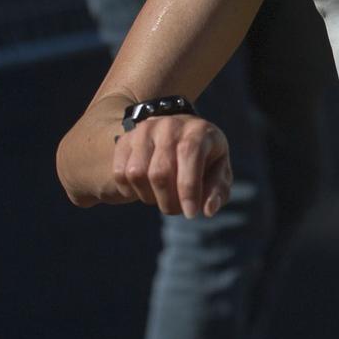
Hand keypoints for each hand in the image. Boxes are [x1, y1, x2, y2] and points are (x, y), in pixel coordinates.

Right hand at [74, 113, 232, 216]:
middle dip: (169, 201)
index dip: (188, 188)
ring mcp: (144, 130)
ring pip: (136, 173)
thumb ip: (217, 190)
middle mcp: (170, 125)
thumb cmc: (203, 161)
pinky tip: (145, 190)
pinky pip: (120, 173)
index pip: (189, 154)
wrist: (176, 138)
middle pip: (160, 171)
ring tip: (161, 197)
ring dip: (149, 197)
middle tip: (176, 210)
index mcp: (198, 130)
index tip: (190, 214)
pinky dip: (130, 191)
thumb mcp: (218, 173)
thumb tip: (208, 210)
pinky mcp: (125, 140)